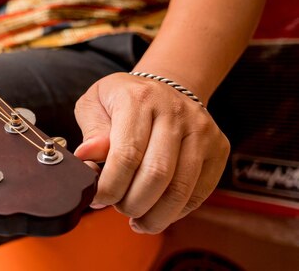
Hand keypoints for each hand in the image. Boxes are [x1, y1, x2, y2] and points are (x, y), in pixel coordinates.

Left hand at [74, 72, 229, 233]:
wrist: (165, 86)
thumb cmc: (123, 100)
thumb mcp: (95, 104)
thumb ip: (91, 132)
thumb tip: (85, 156)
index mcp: (139, 99)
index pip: (127, 154)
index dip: (110, 186)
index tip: (98, 198)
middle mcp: (174, 112)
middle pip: (157, 174)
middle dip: (131, 203)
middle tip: (116, 206)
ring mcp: (201, 130)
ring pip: (180, 189)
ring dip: (154, 215)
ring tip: (135, 218)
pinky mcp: (218, 148)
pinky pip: (198, 193)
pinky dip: (175, 212)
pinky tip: (156, 212)